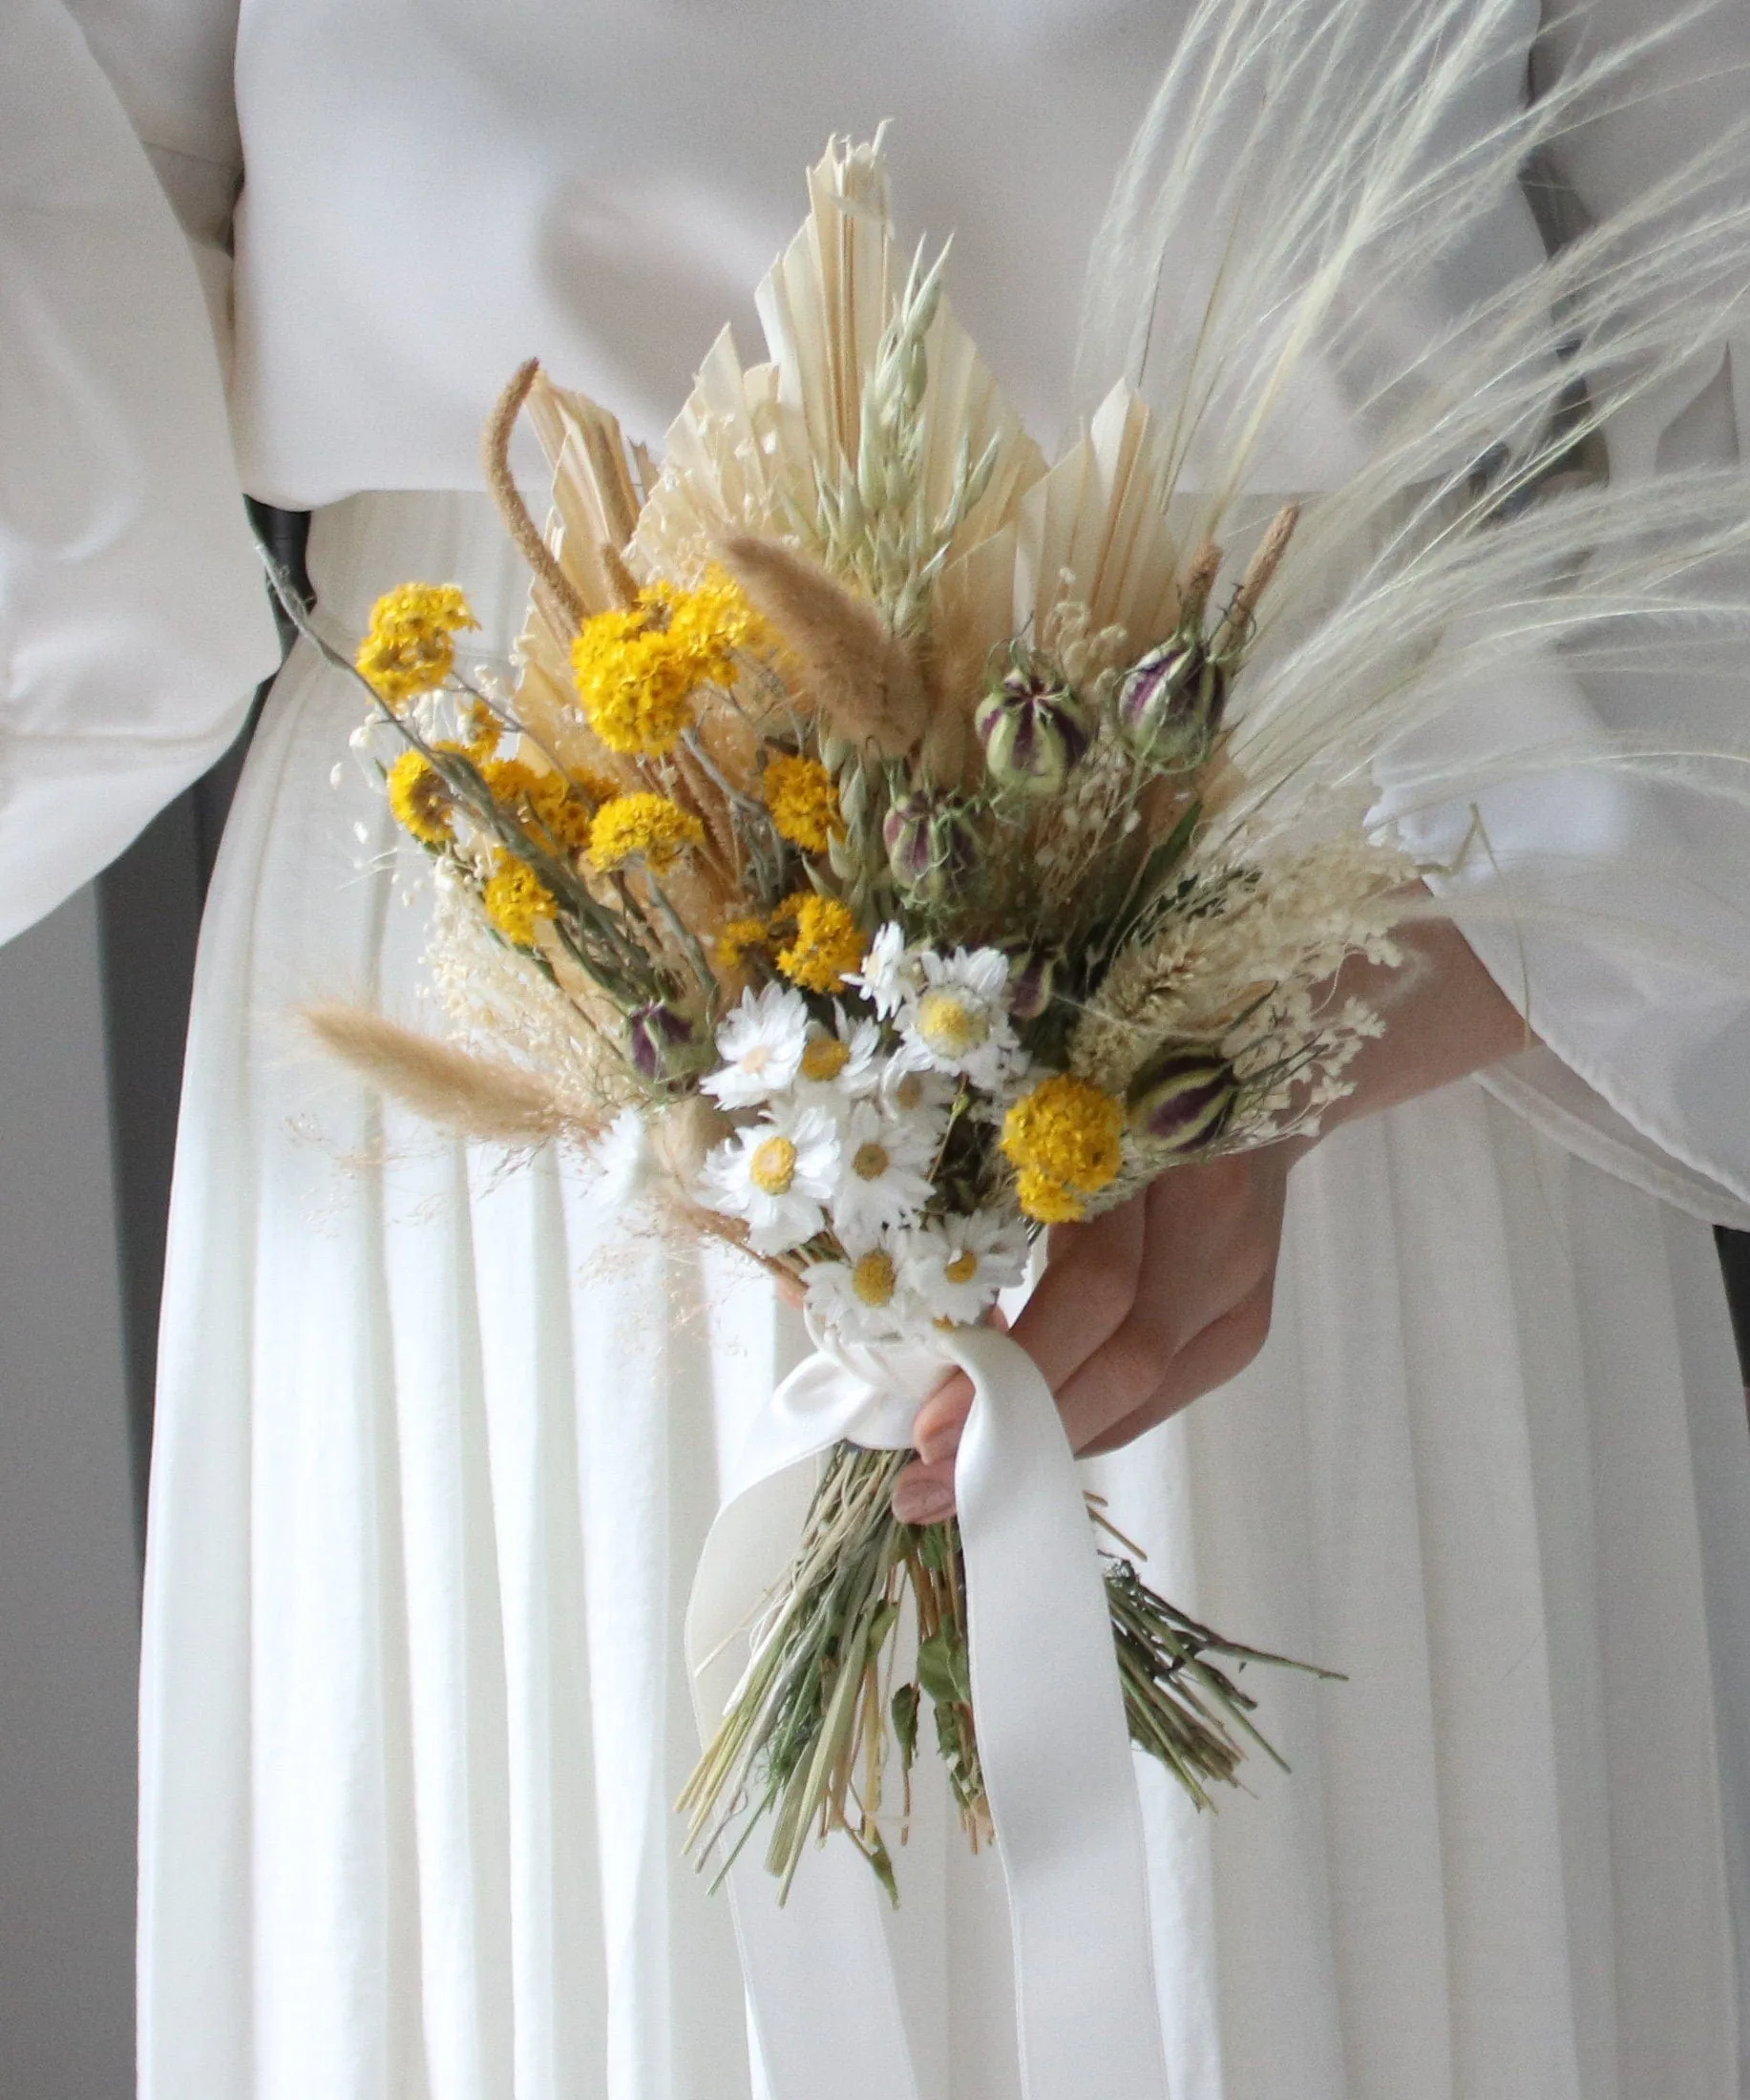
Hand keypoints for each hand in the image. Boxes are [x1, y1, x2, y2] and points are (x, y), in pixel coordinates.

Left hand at [888, 910, 1532, 1524]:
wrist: (1264, 1050)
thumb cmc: (1120, 1057)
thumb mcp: (1056, 1089)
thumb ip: (1001, 1170)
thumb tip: (902, 1283)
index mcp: (1170, 1149)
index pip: (1095, 1287)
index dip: (1014, 1367)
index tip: (922, 1430)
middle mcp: (1222, 1223)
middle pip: (1128, 1356)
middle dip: (1019, 1431)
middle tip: (924, 1487)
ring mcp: (1247, 1277)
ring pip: (1150, 1387)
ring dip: (1049, 1439)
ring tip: (964, 1481)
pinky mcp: (1249, 1315)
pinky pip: (1166, 1391)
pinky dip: (1093, 1419)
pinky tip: (1033, 1441)